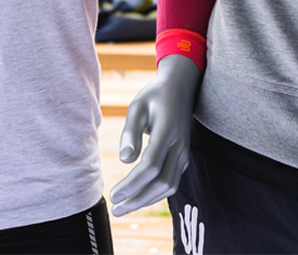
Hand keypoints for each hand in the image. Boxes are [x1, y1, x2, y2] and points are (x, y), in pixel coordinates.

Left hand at [111, 54, 200, 215]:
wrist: (180, 87)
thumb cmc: (154, 96)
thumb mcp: (137, 106)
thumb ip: (130, 132)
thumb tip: (125, 160)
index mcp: (168, 131)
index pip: (151, 166)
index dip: (132, 184)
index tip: (113, 195)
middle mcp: (180, 146)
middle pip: (162, 183)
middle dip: (138, 200)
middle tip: (115, 209)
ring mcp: (184, 153)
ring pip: (169, 186)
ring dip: (146, 200)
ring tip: (123, 208)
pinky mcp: (183, 157)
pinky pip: (171, 182)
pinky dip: (155, 194)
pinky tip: (138, 196)